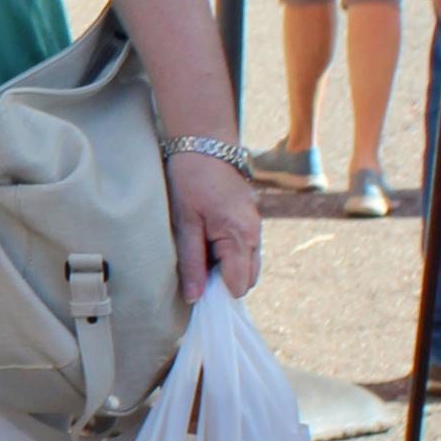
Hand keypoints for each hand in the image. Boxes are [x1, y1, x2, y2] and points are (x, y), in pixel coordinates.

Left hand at [167, 150, 261, 300]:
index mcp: (241, 236)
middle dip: (224, 283)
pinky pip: (244, 248)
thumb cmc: (191, 179)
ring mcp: (255, 225)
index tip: (196, 289)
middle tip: (196, 273)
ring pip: (247, 264)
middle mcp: (255, 233)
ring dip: (226, 268)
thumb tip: (194, 297)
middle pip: (248, 278)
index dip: (218, 293)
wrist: (204, 143)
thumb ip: (191, 261)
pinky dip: (228, 253)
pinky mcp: (249, 218)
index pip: (239, 285)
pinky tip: (206, 242)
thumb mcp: (185, 222)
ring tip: (199, 255)